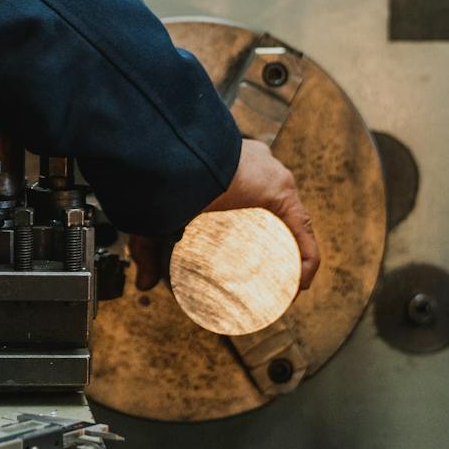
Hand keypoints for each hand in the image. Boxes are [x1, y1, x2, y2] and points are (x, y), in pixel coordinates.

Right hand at [128, 139, 320, 292]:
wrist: (174, 158)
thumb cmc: (164, 179)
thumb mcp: (157, 219)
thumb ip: (146, 251)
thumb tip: (143, 284)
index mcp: (228, 169)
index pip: (250, 205)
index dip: (251, 237)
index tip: (241, 267)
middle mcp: (255, 170)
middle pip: (273, 221)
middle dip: (270, 254)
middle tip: (258, 285)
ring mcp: (271, 179)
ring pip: (289, 228)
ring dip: (288, 261)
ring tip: (277, 290)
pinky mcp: (282, 190)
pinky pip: (302, 230)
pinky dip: (305, 259)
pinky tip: (298, 283)